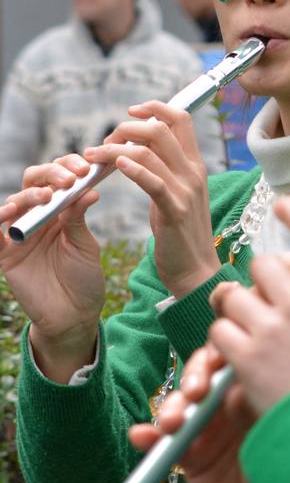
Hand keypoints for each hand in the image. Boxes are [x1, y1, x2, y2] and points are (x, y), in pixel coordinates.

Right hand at [0, 155, 102, 381]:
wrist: (75, 315)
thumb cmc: (83, 278)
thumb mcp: (84, 244)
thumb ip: (79, 218)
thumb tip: (88, 189)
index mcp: (59, 210)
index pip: (57, 177)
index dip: (68, 167)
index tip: (87, 167)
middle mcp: (37, 217)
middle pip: (33, 182)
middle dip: (51, 174)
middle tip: (70, 178)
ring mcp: (19, 234)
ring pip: (15, 202)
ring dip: (29, 194)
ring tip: (46, 195)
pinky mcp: (5, 254)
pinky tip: (9, 211)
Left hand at [83, 101, 218, 297]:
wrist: (195, 270)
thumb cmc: (181, 233)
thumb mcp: (175, 193)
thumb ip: (163, 169)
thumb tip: (139, 148)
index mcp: (195, 164)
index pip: (181, 118)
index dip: (155, 107)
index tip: (131, 112)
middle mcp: (193, 172)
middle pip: (162, 128)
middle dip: (128, 127)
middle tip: (105, 141)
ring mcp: (186, 190)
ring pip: (150, 151)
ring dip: (116, 148)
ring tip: (94, 156)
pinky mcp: (175, 211)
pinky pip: (153, 181)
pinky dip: (133, 169)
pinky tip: (115, 167)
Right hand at [130, 344, 273, 482]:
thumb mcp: (281, 423)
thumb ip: (258, 406)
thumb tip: (236, 391)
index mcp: (252, 384)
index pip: (229, 358)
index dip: (218, 355)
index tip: (218, 361)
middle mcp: (227, 402)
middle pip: (201, 376)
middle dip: (193, 378)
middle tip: (196, 392)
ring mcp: (208, 428)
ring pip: (180, 406)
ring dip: (170, 408)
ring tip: (172, 422)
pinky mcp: (193, 457)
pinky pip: (167, 444)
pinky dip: (149, 437)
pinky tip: (141, 435)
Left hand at [206, 196, 289, 416]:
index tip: (282, 204)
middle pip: (263, 265)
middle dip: (258, 282)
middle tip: (262, 302)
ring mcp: (274, 327)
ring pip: (234, 295)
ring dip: (235, 312)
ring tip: (247, 332)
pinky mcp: (248, 356)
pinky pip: (220, 332)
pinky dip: (225, 344)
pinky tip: (240, 358)